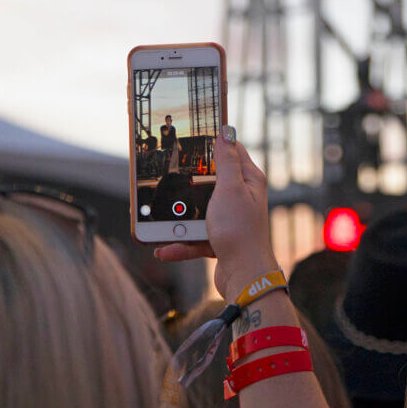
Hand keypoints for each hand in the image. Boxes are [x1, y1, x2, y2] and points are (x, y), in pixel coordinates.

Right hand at [155, 127, 277, 300]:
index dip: (212, 142)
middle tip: (166, 176)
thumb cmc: (240, 230)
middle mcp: (242, 198)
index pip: (231, 151)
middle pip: (210, 181)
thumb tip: (226, 131)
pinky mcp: (221, 240)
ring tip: (158, 221)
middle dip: (188, 182)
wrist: (245, 276)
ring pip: (199, 211)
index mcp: (248, 180)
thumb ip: (226, 161)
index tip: (190, 135)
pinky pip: (196, 237)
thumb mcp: (230, 188)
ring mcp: (231, 219)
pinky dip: (181, 243)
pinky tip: (164, 249)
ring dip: (179, 219)